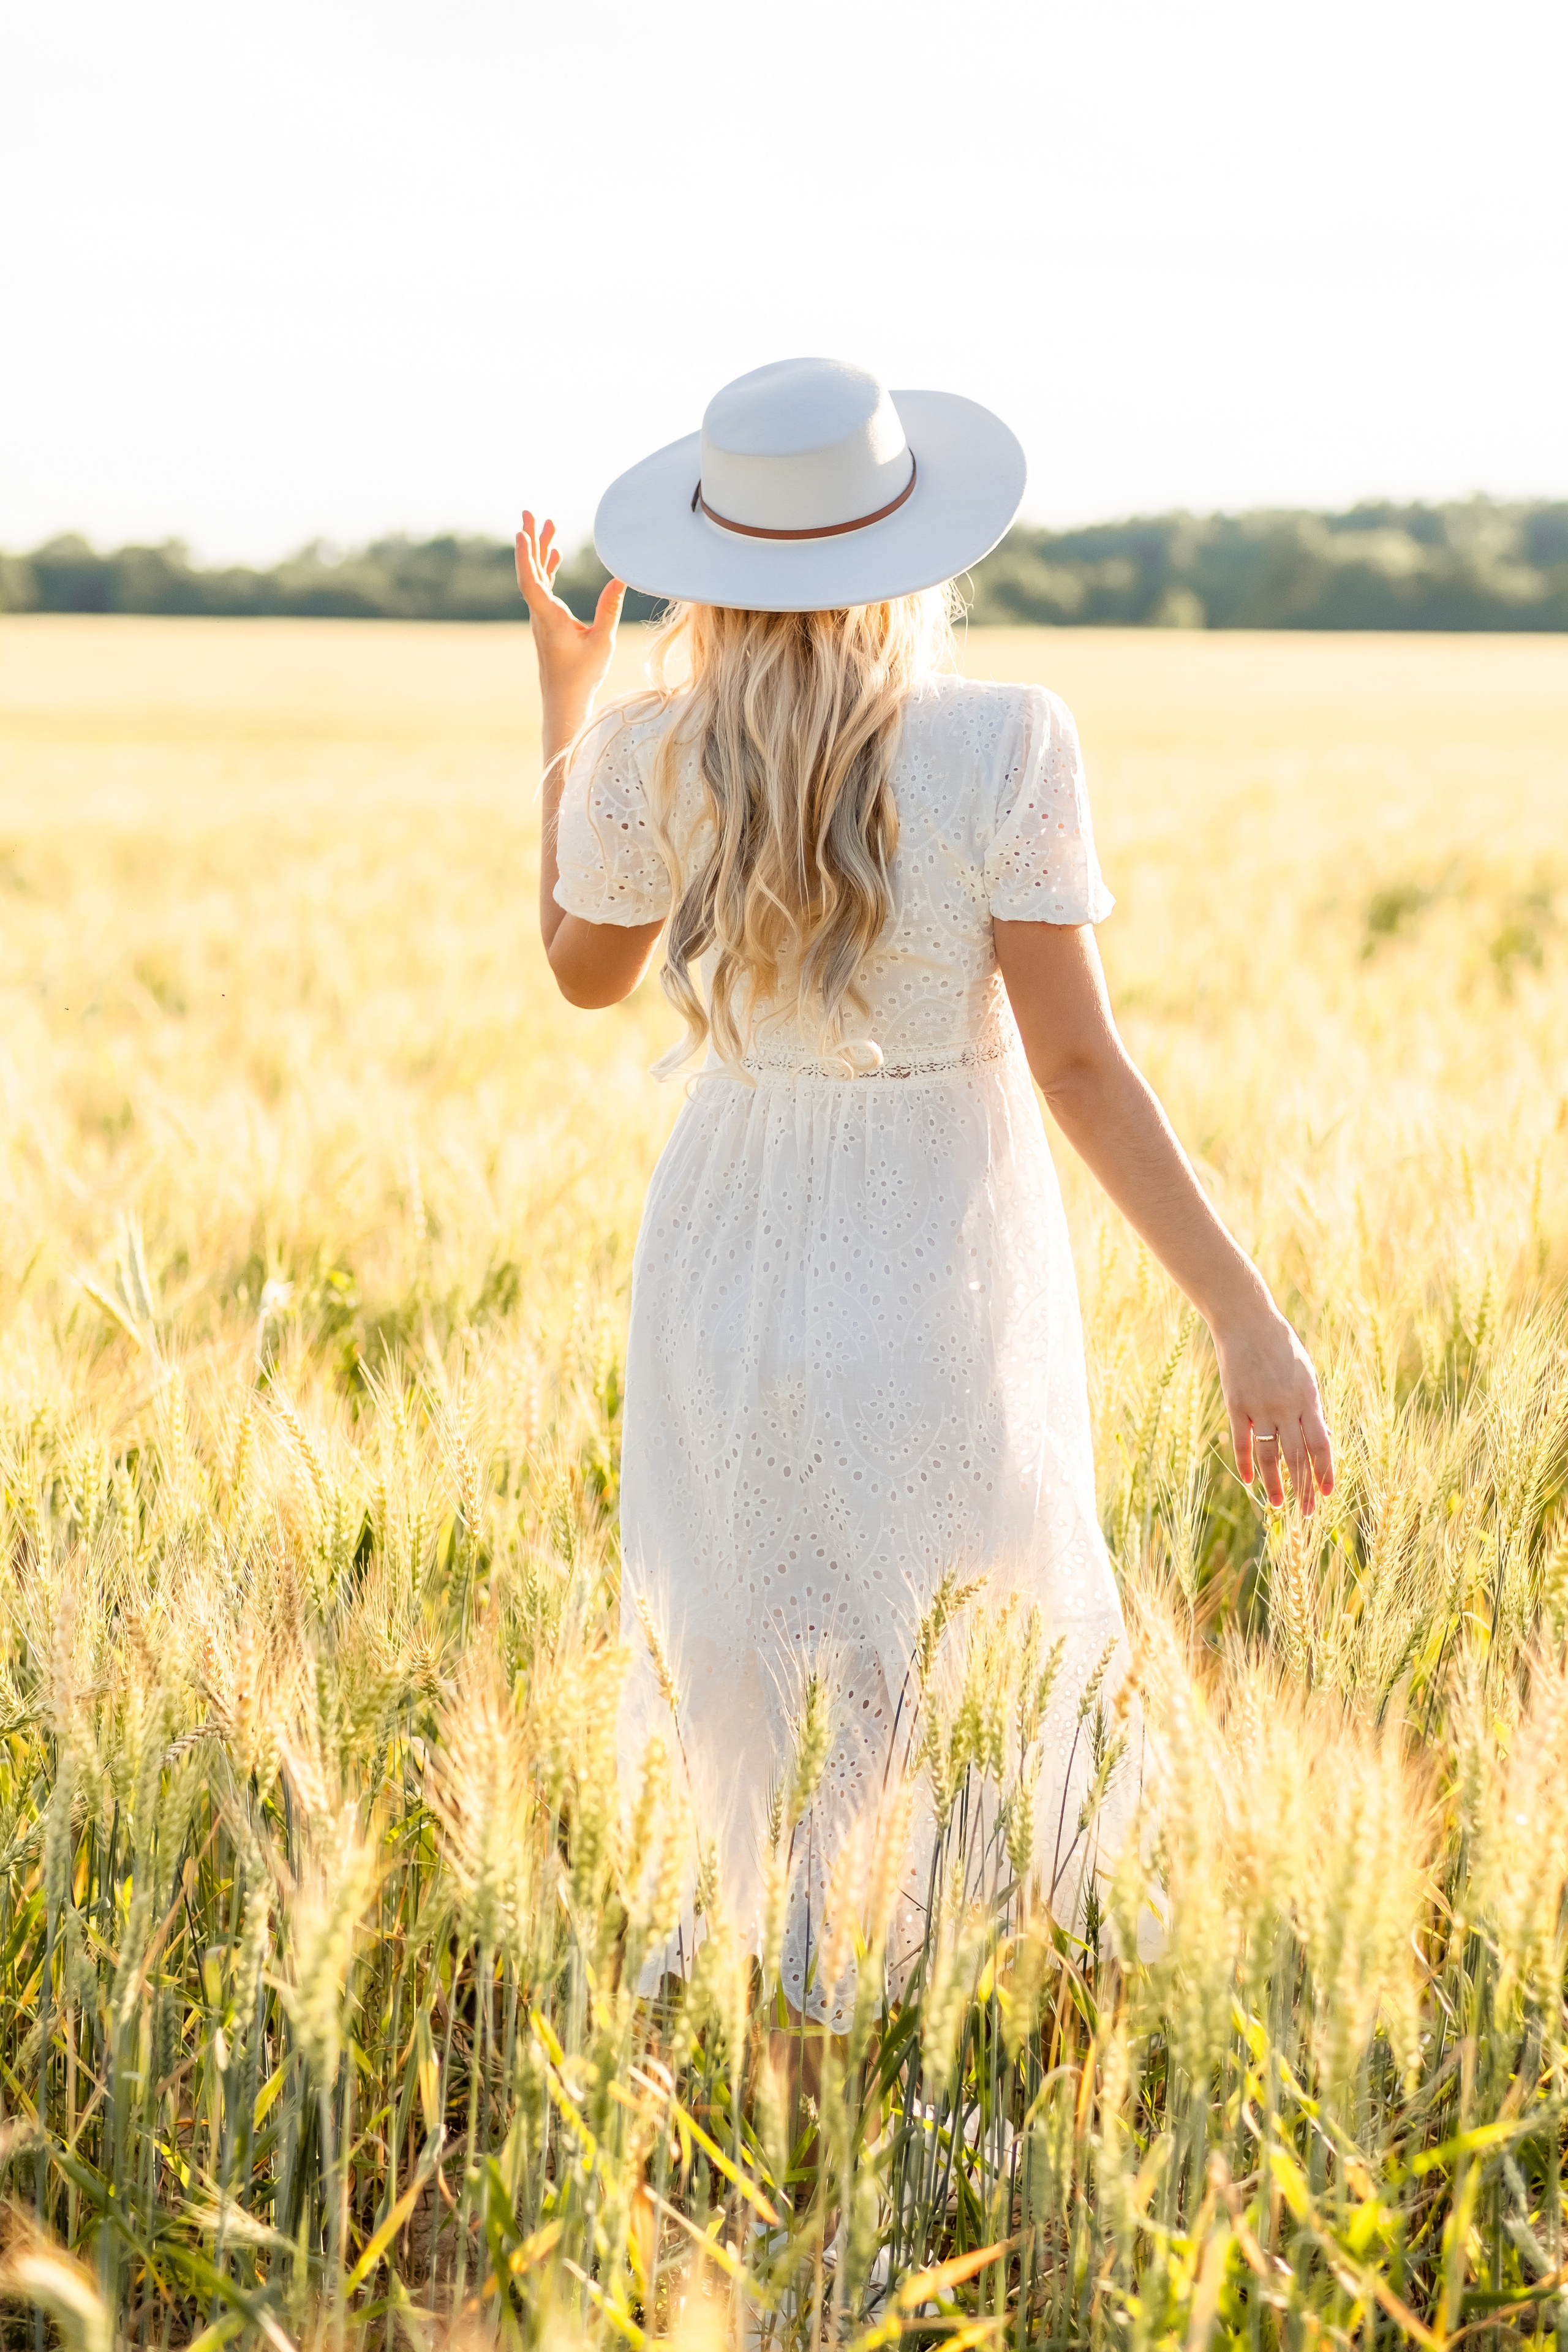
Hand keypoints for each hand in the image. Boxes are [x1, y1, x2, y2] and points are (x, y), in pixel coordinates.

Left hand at [515, 510, 625, 747]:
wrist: (565, 699)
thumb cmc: (582, 675)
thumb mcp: (602, 641)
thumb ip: (609, 608)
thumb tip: (620, 578)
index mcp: (548, 618)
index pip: (531, 580)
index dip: (527, 555)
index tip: (523, 531)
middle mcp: (539, 614)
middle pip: (530, 570)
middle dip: (531, 540)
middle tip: (529, 511)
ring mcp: (541, 617)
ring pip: (537, 577)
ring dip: (541, 551)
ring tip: (547, 523)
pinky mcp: (546, 621)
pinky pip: (543, 587)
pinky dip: (548, 568)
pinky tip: (555, 553)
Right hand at [1213, 1302, 1334, 1513]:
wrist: (1246, 1321)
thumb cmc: (1280, 1346)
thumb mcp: (1305, 1373)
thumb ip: (1312, 1406)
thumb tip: (1323, 1436)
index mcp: (1309, 1398)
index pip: (1322, 1445)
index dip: (1326, 1471)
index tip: (1328, 1493)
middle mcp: (1286, 1407)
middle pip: (1298, 1456)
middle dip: (1305, 1487)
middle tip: (1307, 1512)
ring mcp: (1259, 1407)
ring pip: (1270, 1455)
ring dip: (1275, 1483)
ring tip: (1278, 1504)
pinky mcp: (1236, 1404)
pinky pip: (1242, 1442)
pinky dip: (1245, 1464)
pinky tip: (1249, 1482)